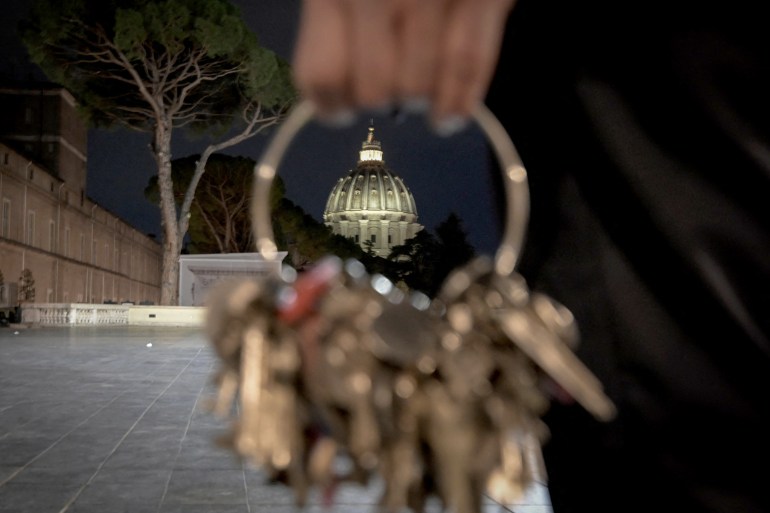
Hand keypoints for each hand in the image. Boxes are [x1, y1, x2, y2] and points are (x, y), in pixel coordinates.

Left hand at [292, 0, 515, 134]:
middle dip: (380, 103)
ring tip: (432, 116)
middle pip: (373, 88)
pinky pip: (470, 63)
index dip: (329, 105)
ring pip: (420, 85)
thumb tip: (332, 80)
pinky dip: (461, 99)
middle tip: (388, 101)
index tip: (338, 112)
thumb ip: (333, 12)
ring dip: (422, 107)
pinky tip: (454, 114)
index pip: (323, 74)